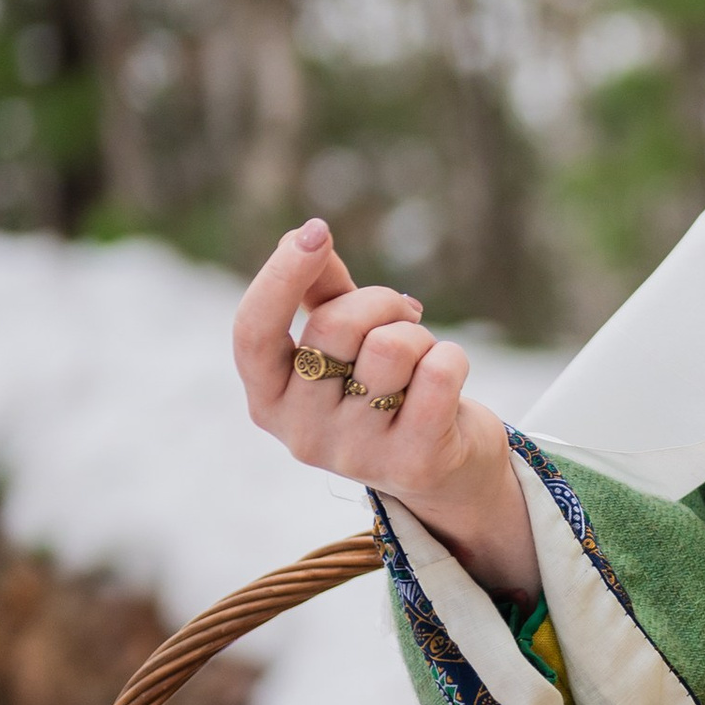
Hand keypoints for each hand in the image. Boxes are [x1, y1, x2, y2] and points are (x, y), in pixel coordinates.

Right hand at [231, 217, 540, 601]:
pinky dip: (452, 357)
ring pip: (392, 347)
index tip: (316, 232)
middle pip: (336, 325)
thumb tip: (306, 237)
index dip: (281, 275)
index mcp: (269, 400)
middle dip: (379, 302)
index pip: (252, 332)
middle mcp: (302, 434)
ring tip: (420, 361)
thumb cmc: (383, 391)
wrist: (445, 471)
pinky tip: (446, 379)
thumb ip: (320, 293)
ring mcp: (356, 454)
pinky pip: (440, 371)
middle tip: (401, 316)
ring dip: (418, 335)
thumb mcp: (343, 343)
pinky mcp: (413, 463)